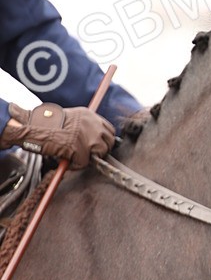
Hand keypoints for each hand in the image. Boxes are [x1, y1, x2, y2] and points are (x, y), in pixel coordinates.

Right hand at [0, 103, 114, 168]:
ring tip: (75, 156)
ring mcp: (88, 137)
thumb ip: (83, 126)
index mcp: (89, 115)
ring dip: (89, 157)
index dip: (103, 140)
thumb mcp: (69, 118)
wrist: (31, 127)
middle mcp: (92, 124)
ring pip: (99, 153)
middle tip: (88, 154)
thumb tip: (92, 138)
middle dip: (100, 150)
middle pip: (109, 142)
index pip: (109, 129)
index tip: (96, 145)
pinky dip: (75, 165)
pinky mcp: (80, 149)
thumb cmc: (44, 124)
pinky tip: (65, 159)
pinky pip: (83, 163)